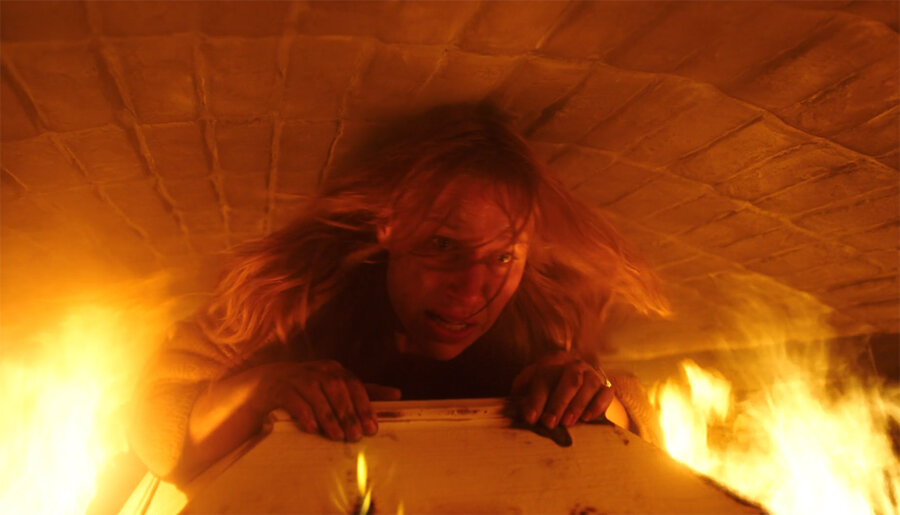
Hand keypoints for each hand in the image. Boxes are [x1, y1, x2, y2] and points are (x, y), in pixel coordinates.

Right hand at [254, 360, 400, 441]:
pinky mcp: (279, 388)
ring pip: (316, 394)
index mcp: (333, 369)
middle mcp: (317, 370)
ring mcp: (296, 377)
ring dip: (328, 416)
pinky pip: (293, 400)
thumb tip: (397, 394)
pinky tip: (312, 428)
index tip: (372, 426)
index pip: (353, 384)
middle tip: (356, 436)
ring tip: (337, 436)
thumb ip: (363, 391)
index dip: (364, 404)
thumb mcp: (335, 387)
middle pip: (336, 389)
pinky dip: (304, 414)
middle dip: (348, 414)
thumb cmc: (308, 388)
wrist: (266, 383)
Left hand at [511, 350, 613, 428]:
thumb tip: (514, 411)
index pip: (544, 376)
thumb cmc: (548, 389)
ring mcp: (592, 374)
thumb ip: (523, 395)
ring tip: (566, 423)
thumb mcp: (531, 386)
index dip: (536, 398)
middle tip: (549, 423)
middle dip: (558, 403)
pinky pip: (606, 393)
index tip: (530, 418)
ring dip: (576, 405)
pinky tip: (587, 418)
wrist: (577, 384)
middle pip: (568, 379)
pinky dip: (597, 405)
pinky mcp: (606, 386)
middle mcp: (574, 364)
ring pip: (588, 385)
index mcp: (552, 361)